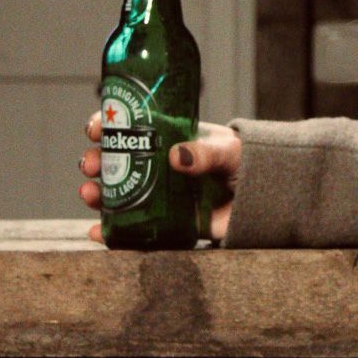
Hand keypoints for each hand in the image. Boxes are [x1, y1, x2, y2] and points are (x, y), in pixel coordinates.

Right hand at [79, 113, 241, 243]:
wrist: (268, 196)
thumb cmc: (247, 163)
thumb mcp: (228, 151)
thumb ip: (206, 153)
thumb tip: (177, 156)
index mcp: (167, 138)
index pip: (128, 126)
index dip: (106, 125)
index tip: (95, 128)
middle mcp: (156, 165)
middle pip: (113, 161)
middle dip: (94, 161)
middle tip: (90, 164)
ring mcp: (158, 195)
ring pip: (116, 193)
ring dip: (96, 193)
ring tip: (90, 194)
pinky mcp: (165, 224)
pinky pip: (132, 228)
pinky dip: (111, 232)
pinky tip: (97, 232)